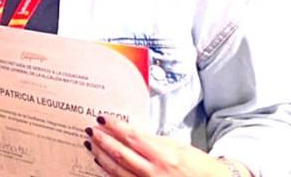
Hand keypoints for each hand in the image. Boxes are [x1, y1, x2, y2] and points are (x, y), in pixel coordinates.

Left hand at [85, 116, 249, 176]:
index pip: (132, 137)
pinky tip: (101, 165)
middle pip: (121, 154)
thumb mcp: (178, 147)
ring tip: (92, 145)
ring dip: (102, 156)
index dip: (114, 127)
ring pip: (117, 170)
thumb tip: (130, 131)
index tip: (103, 119)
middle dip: (103, 141)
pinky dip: (109, 173)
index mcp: (165, 156)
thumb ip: (153, 140)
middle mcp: (155, 172)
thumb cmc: (200, 167)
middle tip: (91, 131)